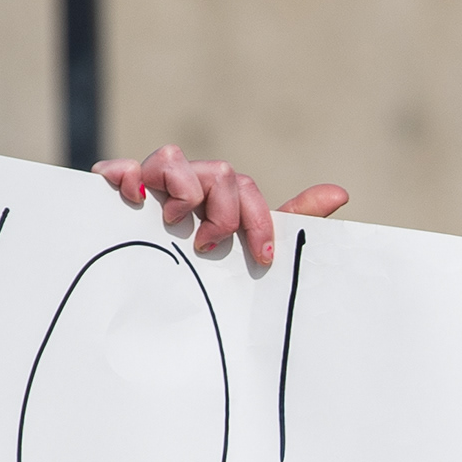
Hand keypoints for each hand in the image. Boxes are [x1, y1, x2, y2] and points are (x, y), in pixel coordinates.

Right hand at [93, 144, 348, 269]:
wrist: (153, 302)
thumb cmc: (207, 271)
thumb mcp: (250, 250)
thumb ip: (291, 219)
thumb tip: (341, 192)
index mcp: (221, 199)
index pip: (245, 189)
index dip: (257, 221)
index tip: (261, 258)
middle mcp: (190, 186)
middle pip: (218, 173)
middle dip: (223, 212)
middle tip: (208, 248)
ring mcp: (155, 186)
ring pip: (173, 159)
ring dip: (183, 193)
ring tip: (174, 226)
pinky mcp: (120, 191)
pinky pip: (124, 167)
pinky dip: (127, 174)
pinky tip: (134, 199)